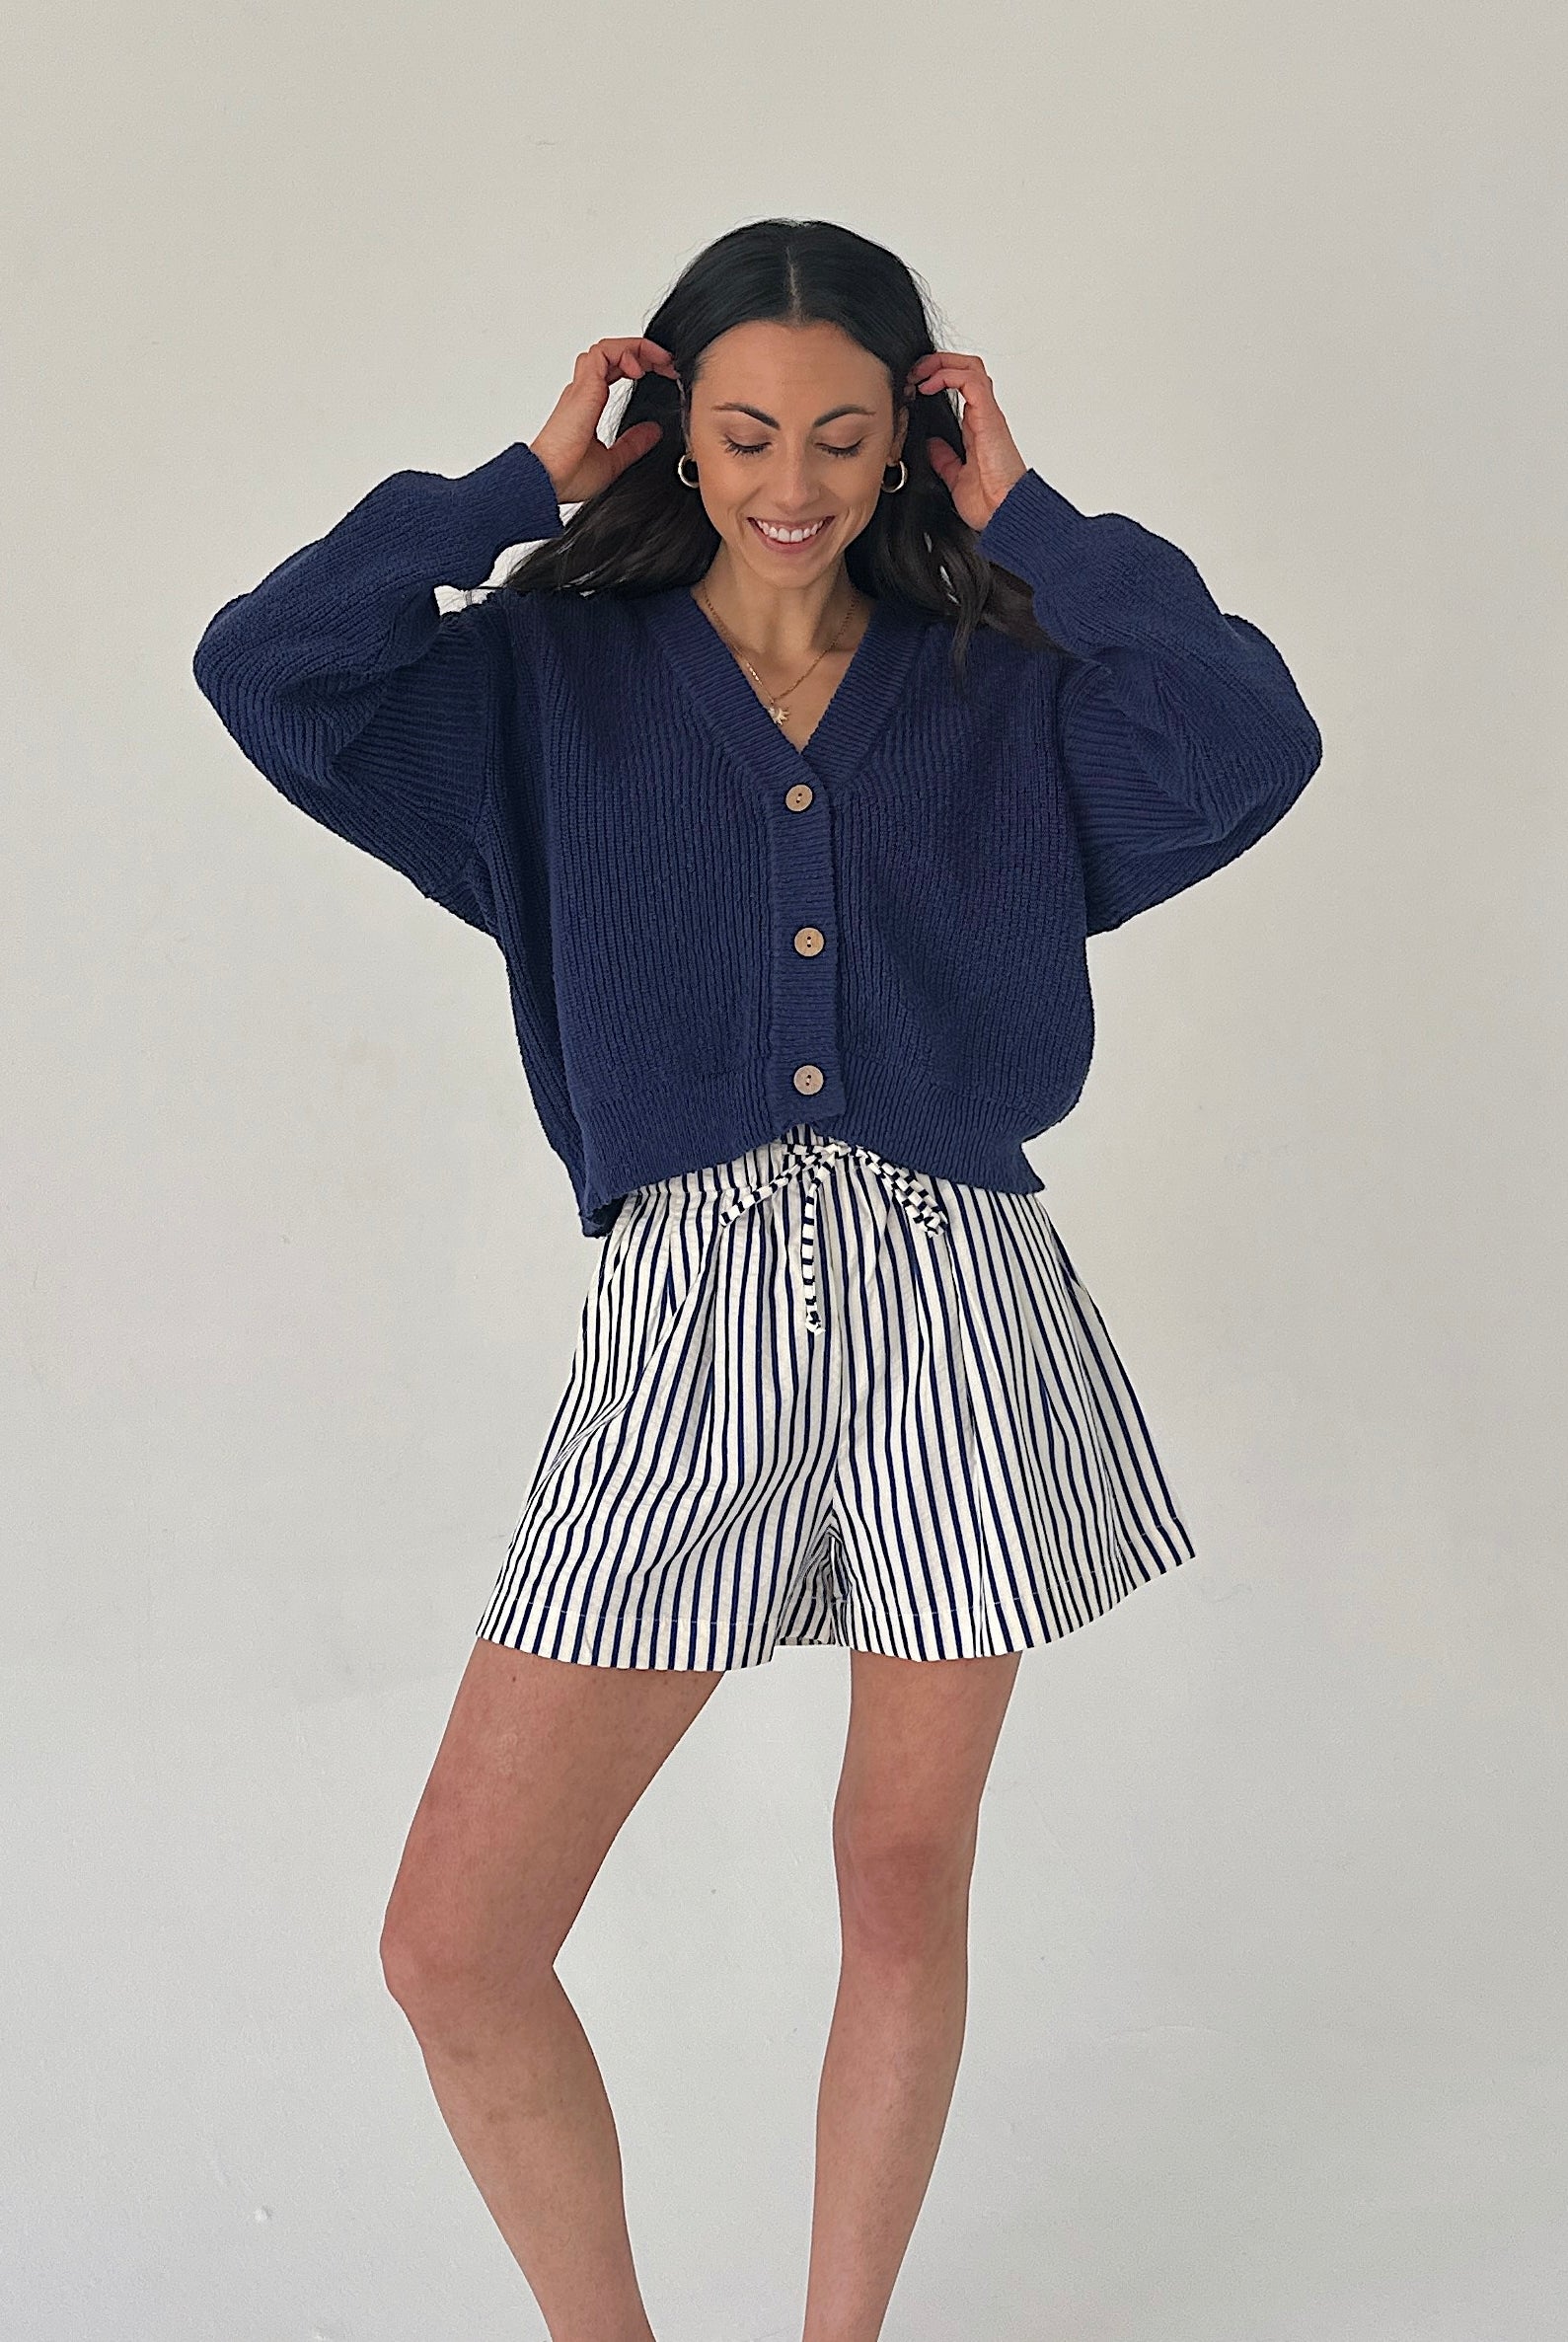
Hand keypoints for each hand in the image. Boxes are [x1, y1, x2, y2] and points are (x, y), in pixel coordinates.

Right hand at [530, 337, 678, 503]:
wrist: (549, 480)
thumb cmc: (568, 475)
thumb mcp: (613, 460)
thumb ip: (633, 444)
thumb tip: (653, 431)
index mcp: (588, 404)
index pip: (614, 370)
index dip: (639, 365)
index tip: (664, 373)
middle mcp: (583, 391)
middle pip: (613, 354)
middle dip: (644, 352)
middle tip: (669, 363)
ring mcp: (582, 387)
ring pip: (607, 348)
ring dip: (636, 348)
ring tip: (660, 360)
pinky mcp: (584, 387)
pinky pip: (604, 352)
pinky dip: (624, 352)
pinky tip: (639, 369)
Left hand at [907, 350, 1028, 531]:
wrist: (1003, 513)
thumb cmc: (989, 502)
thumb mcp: (955, 477)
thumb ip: (944, 459)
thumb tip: (931, 446)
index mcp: (977, 427)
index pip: (960, 386)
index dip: (936, 377)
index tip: (912, 387)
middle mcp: (983, 415)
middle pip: (966, 368)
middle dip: (937, 362)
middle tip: (913, 373)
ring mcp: (987, 414)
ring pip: (970, 366)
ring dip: (940, 363)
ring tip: (918, 374)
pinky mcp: (988, 416)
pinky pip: (970, 380)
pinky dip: (947, 374)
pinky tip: (927, 386)